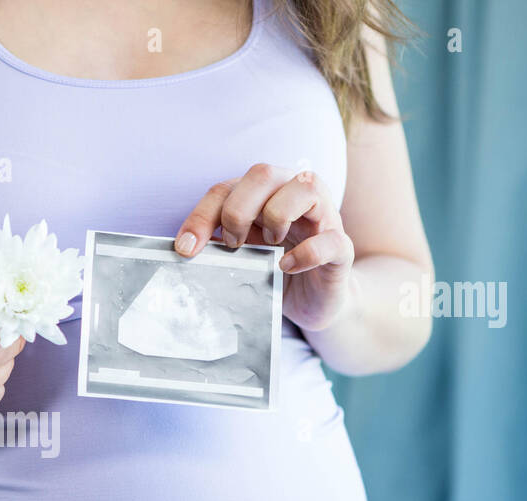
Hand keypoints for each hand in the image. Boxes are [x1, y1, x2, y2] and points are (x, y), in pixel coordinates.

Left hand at [174, 164, 355, 331]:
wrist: (315, 301)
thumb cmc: (275, 269)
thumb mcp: (241, 254)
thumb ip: (219, 242)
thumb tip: (186, 248)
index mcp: (264, 192)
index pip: (226, 188)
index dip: (202, 215)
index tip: (185, 248)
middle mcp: (295, 192)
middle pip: (263, 173)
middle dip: (237, 210)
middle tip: (232, 244)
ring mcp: (324, 215)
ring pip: (305, 187)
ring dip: (277, 216)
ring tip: (269, 247)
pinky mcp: (341, 246)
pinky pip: (329, 239)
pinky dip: (305, 254)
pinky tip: (286, 267)